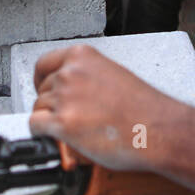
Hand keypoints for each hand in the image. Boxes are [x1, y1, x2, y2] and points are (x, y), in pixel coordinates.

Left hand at [29, 44, 191, 171]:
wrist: (158, 129)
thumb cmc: (144, 107)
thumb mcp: (113, 74)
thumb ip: (87, 75)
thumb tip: (71, 88)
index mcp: (83, 57)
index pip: (44, 64)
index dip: (41, 80)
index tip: (43, 88)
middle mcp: (71, 73)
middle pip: (43, 89)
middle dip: (52, 104)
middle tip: (70, 116)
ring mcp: (65, 97)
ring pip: (38, 108)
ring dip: (50, 120)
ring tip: (74, 128)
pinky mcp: (63, 123)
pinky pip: (36, 126)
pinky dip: (43, 134)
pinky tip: (59, 136)